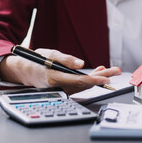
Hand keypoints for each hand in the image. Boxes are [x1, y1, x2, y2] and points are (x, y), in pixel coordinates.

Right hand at [0, 48, 120, 93]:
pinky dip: (90, 78)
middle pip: (85, 83)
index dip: (94, 81)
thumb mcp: (49, 54)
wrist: (24, 71)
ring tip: (112, 70)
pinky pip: (80, 84)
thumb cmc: (36, 61)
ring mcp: (63, 88)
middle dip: (103, 77)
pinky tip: (99, 71)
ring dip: (99, 77)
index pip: (79, 81)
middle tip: (116, 71)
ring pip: (84, 84)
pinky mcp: (65, 87)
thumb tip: (81, 63)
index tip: (106, 79)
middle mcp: (60, 86)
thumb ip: (65, 59)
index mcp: (55, 78)